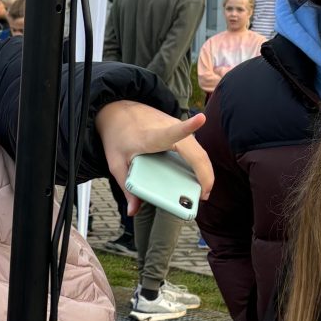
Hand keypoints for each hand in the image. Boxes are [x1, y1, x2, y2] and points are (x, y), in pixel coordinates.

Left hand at [94, 100, 213, 217]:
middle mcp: (166, 127)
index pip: (172, 132)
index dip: (188, 126)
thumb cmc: (117, 135)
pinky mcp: (177, 126)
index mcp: (151, 136)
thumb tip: (133, 210)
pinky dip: (200, 162)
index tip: (201, 119)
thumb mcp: (116, 163)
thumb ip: (126, 187)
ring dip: (205, 169)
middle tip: (203, 196)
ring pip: (198, 149)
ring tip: (203, 190)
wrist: (116, 111)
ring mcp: (174, 125)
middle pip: (195, 150)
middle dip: (205, 174)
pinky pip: (194, 146)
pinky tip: (198, 175)